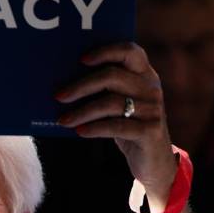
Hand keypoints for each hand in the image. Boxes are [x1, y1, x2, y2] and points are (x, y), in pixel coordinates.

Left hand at [55, 42, 176, 202]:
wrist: (154, 161)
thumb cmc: (128, 126)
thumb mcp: (121, 104)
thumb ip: (105, 90)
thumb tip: (65, 82)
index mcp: (145, 74)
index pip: (129, 51)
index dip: (105, 51)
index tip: (81, 60)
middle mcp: (151, 88)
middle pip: (112, 76)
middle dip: (81, 86)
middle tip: (59, 96)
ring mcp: (153, 110)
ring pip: (110, 103)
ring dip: (82, 112)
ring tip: (63, 120)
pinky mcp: (150, 131)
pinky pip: (115, 126)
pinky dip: (94, 128)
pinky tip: (79, 131)